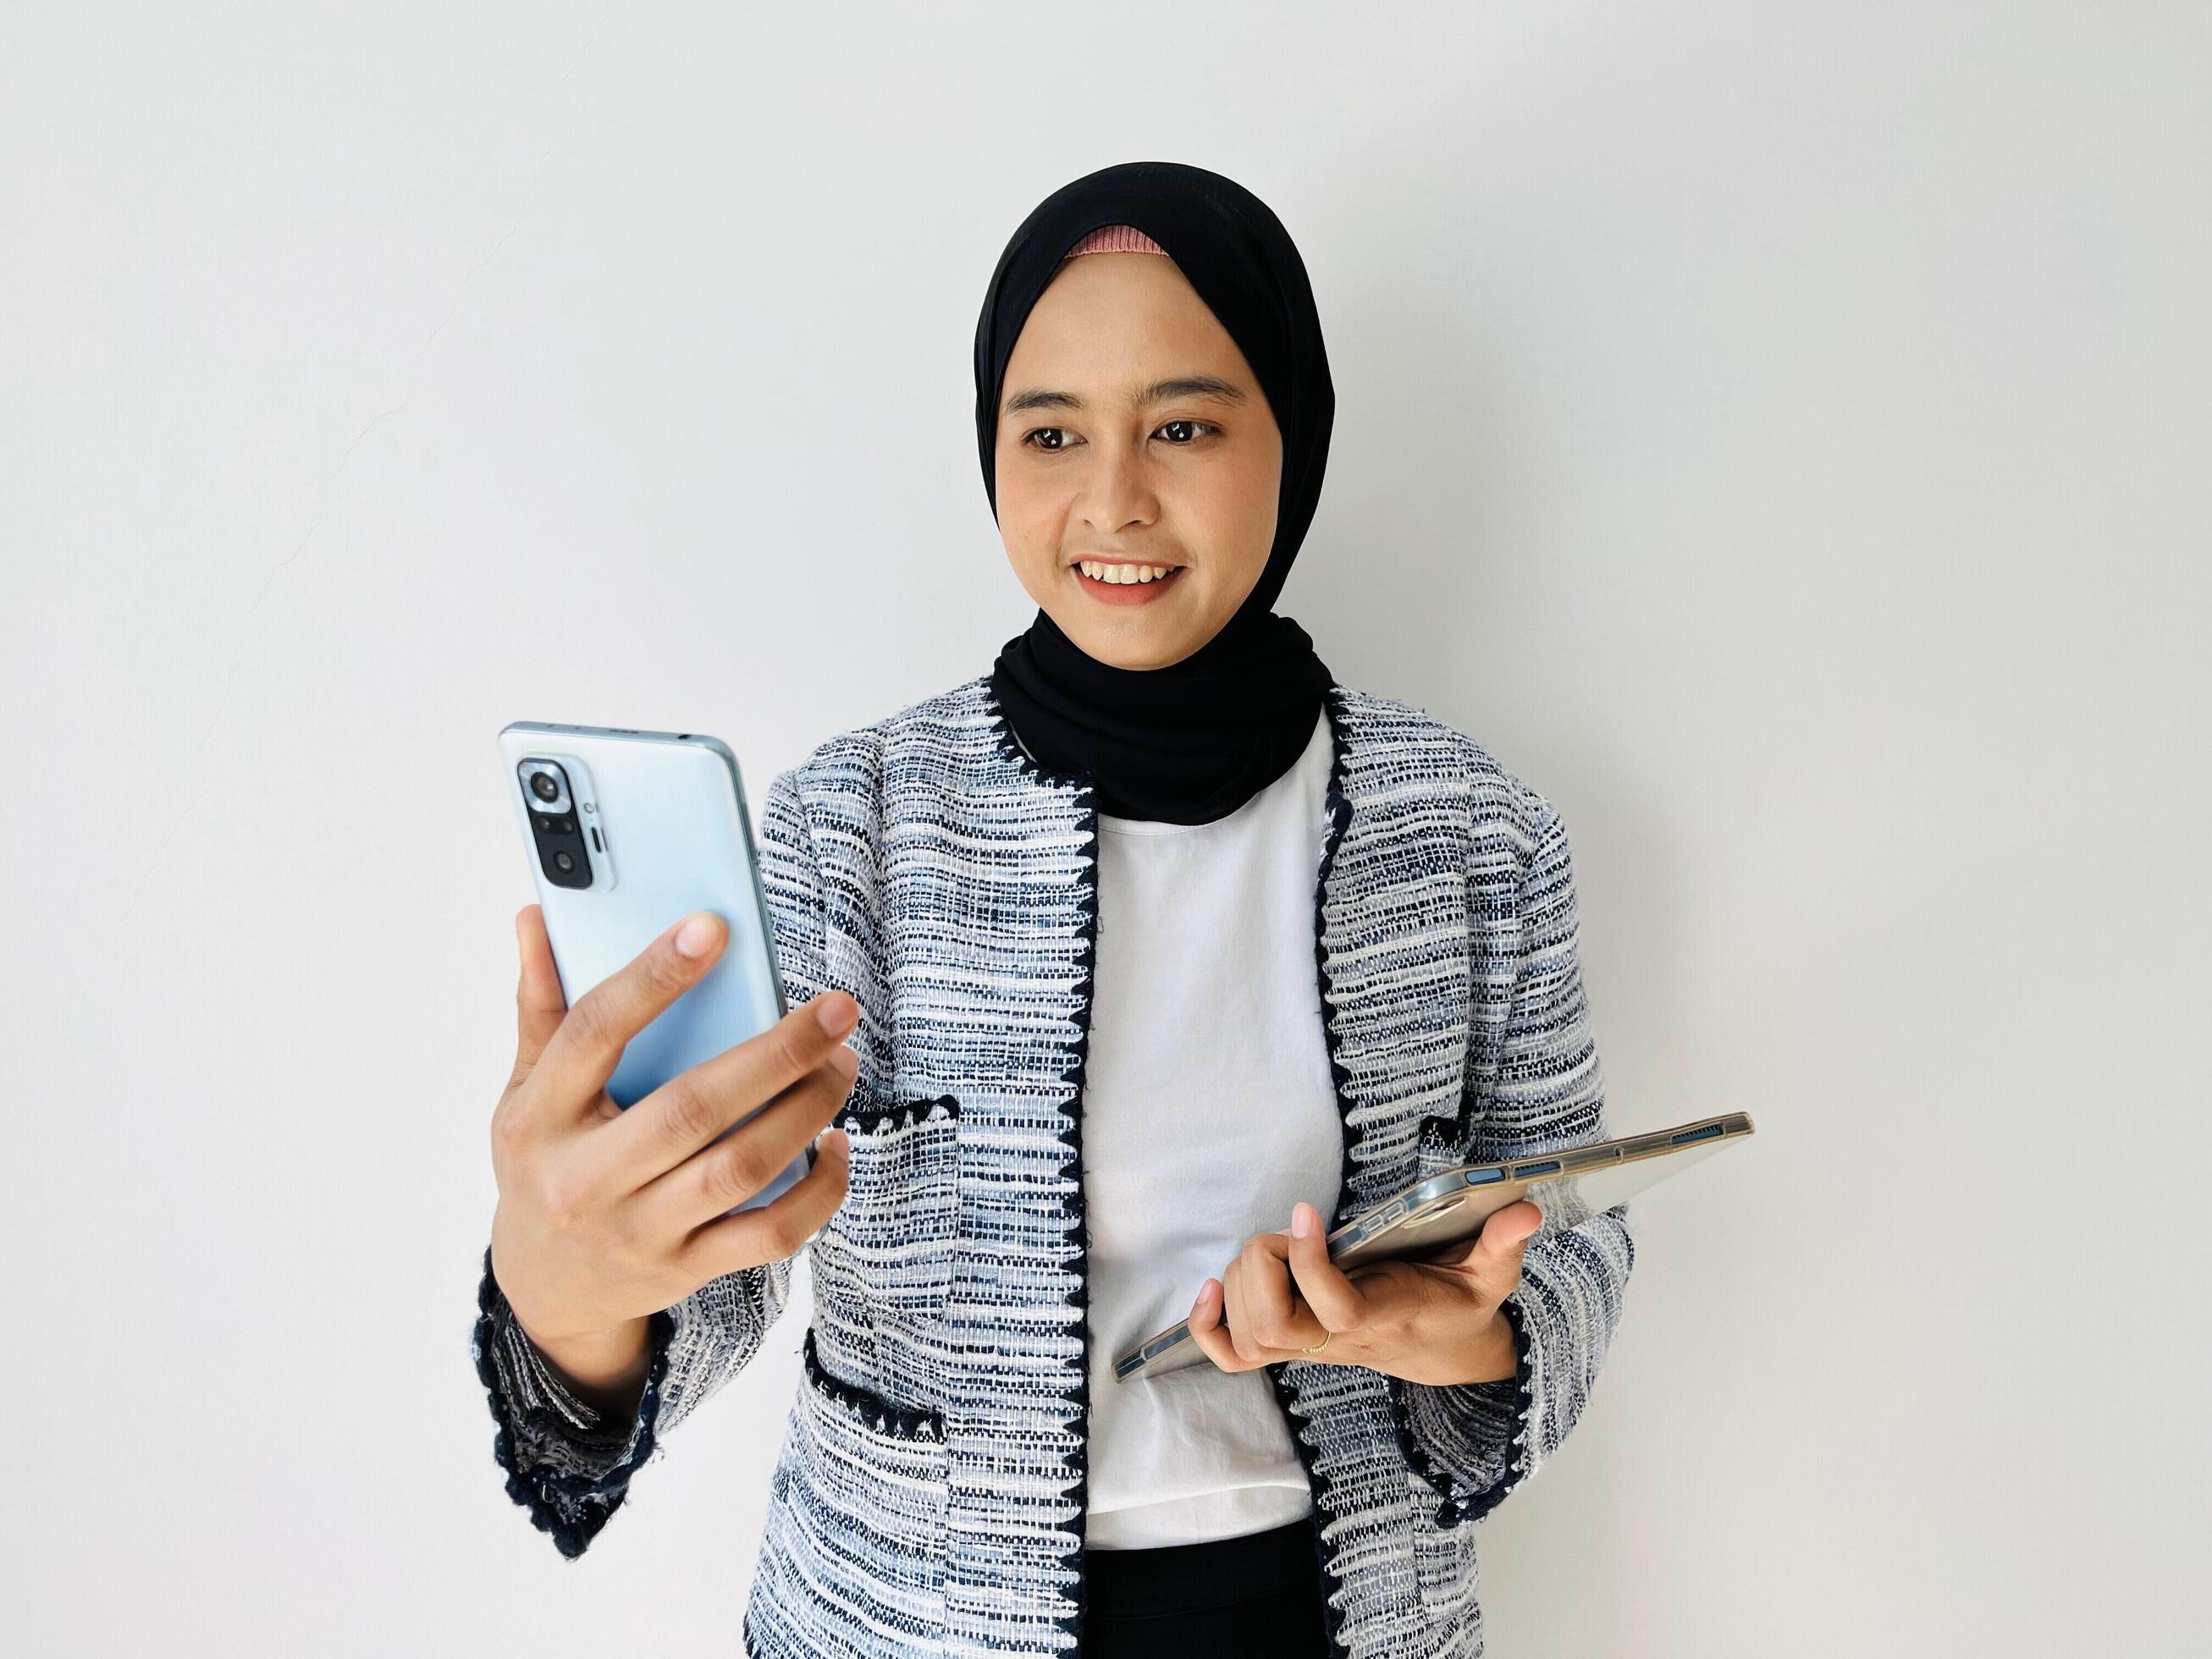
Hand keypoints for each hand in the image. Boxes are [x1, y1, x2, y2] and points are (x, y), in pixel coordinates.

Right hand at [487, 904, 856, 1370]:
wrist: (545, 1291)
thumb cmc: (544, 1165)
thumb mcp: (523, 1091)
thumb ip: (541, 1006)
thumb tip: (537, 916)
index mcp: (540, 1119)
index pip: (594, 1034)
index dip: (653, 978)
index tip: (713, 929)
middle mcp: (587, 1179)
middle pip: (692, 1109)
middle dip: (777, 1054)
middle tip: (835, 1008)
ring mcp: (640, 1231)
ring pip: (739, 1169)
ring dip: (806, 1110)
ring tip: (841, 1062)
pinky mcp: (685, 1269)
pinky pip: (769, 1234)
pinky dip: (818, 1191)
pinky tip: (834, 1143)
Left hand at [1182, 1198, 1542, 1385]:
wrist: (1442, 1350)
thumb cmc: (1458, 1304)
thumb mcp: (1490, 1274)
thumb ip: (1502, 1244)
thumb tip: (1524, 1210)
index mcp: (1384, 1317)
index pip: (1336, 1310)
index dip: (1309, 1265)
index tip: (1307, 1213)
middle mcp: (1339, 1339)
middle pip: (1274, 1325)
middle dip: (1263, 1267)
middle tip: (1286, 1231)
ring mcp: (1310, 1346)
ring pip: (1250, 1335)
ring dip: (1240, 1282)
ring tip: (1271, 1247)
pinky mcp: (1290, 1345)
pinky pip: (1234, 1355)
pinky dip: (1209, 1327)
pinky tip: (1209, 1291)